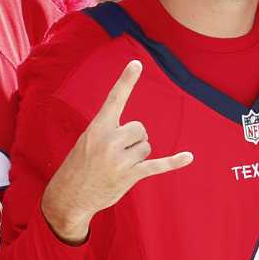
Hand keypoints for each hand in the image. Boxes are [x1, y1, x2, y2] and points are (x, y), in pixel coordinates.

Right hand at [42, 60, 193, 243]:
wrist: (68, 196)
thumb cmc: (80, 166)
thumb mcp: (88, 141)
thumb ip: (110, 131)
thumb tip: (139, 135)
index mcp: (97, 127)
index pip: (114, 98)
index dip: (126, 80)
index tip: (137, 63)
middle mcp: (109, 140)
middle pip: (140, 129)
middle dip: (134, 140)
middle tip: (115, 155)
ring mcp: (120, 159)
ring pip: (146, 147)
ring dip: (137, 157)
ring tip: (117, 167)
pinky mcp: (130, 175)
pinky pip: (158, 165)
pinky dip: (174, 161)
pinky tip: (189, 157)